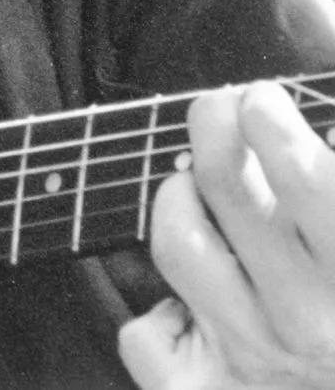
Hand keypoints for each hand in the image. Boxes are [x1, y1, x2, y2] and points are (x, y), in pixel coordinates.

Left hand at [120, 83, 334, 387]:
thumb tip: (299, 131)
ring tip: (200, 190)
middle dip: (214, 127)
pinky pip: (144, 334)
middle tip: (219, 109)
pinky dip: (159, 313)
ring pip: (176, 241)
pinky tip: (192, 306)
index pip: (309, 179)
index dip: (273, 125)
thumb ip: (325, 197)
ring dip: (180, 200)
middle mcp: (309, 323)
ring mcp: (252, 360)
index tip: (262, 100)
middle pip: (226, 185)